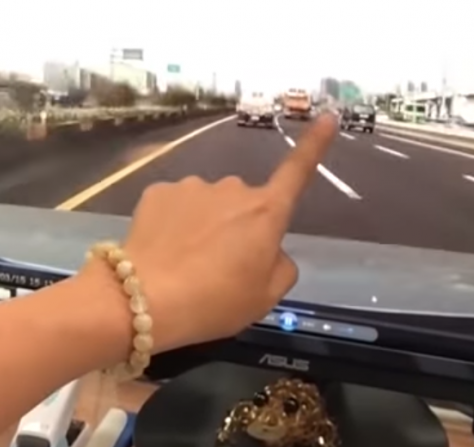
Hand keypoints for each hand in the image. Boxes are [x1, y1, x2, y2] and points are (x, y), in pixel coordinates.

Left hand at [122, 113, 337, 351]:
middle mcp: (232, 189)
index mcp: (265, 212)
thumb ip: (279, 267)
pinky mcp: (157, 193)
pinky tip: (163, 251)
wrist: (145, 299)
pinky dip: (172, 225)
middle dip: (237, 226)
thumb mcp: (264, 297)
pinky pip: (174, 207)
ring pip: (206, 204)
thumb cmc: (214, 302)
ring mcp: (192, 187)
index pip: (297, 172)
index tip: (327, 117)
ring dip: (202, 225)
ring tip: (187, 263)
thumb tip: (270, 250)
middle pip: (242, 204)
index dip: (315, 145)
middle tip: (220, 268)